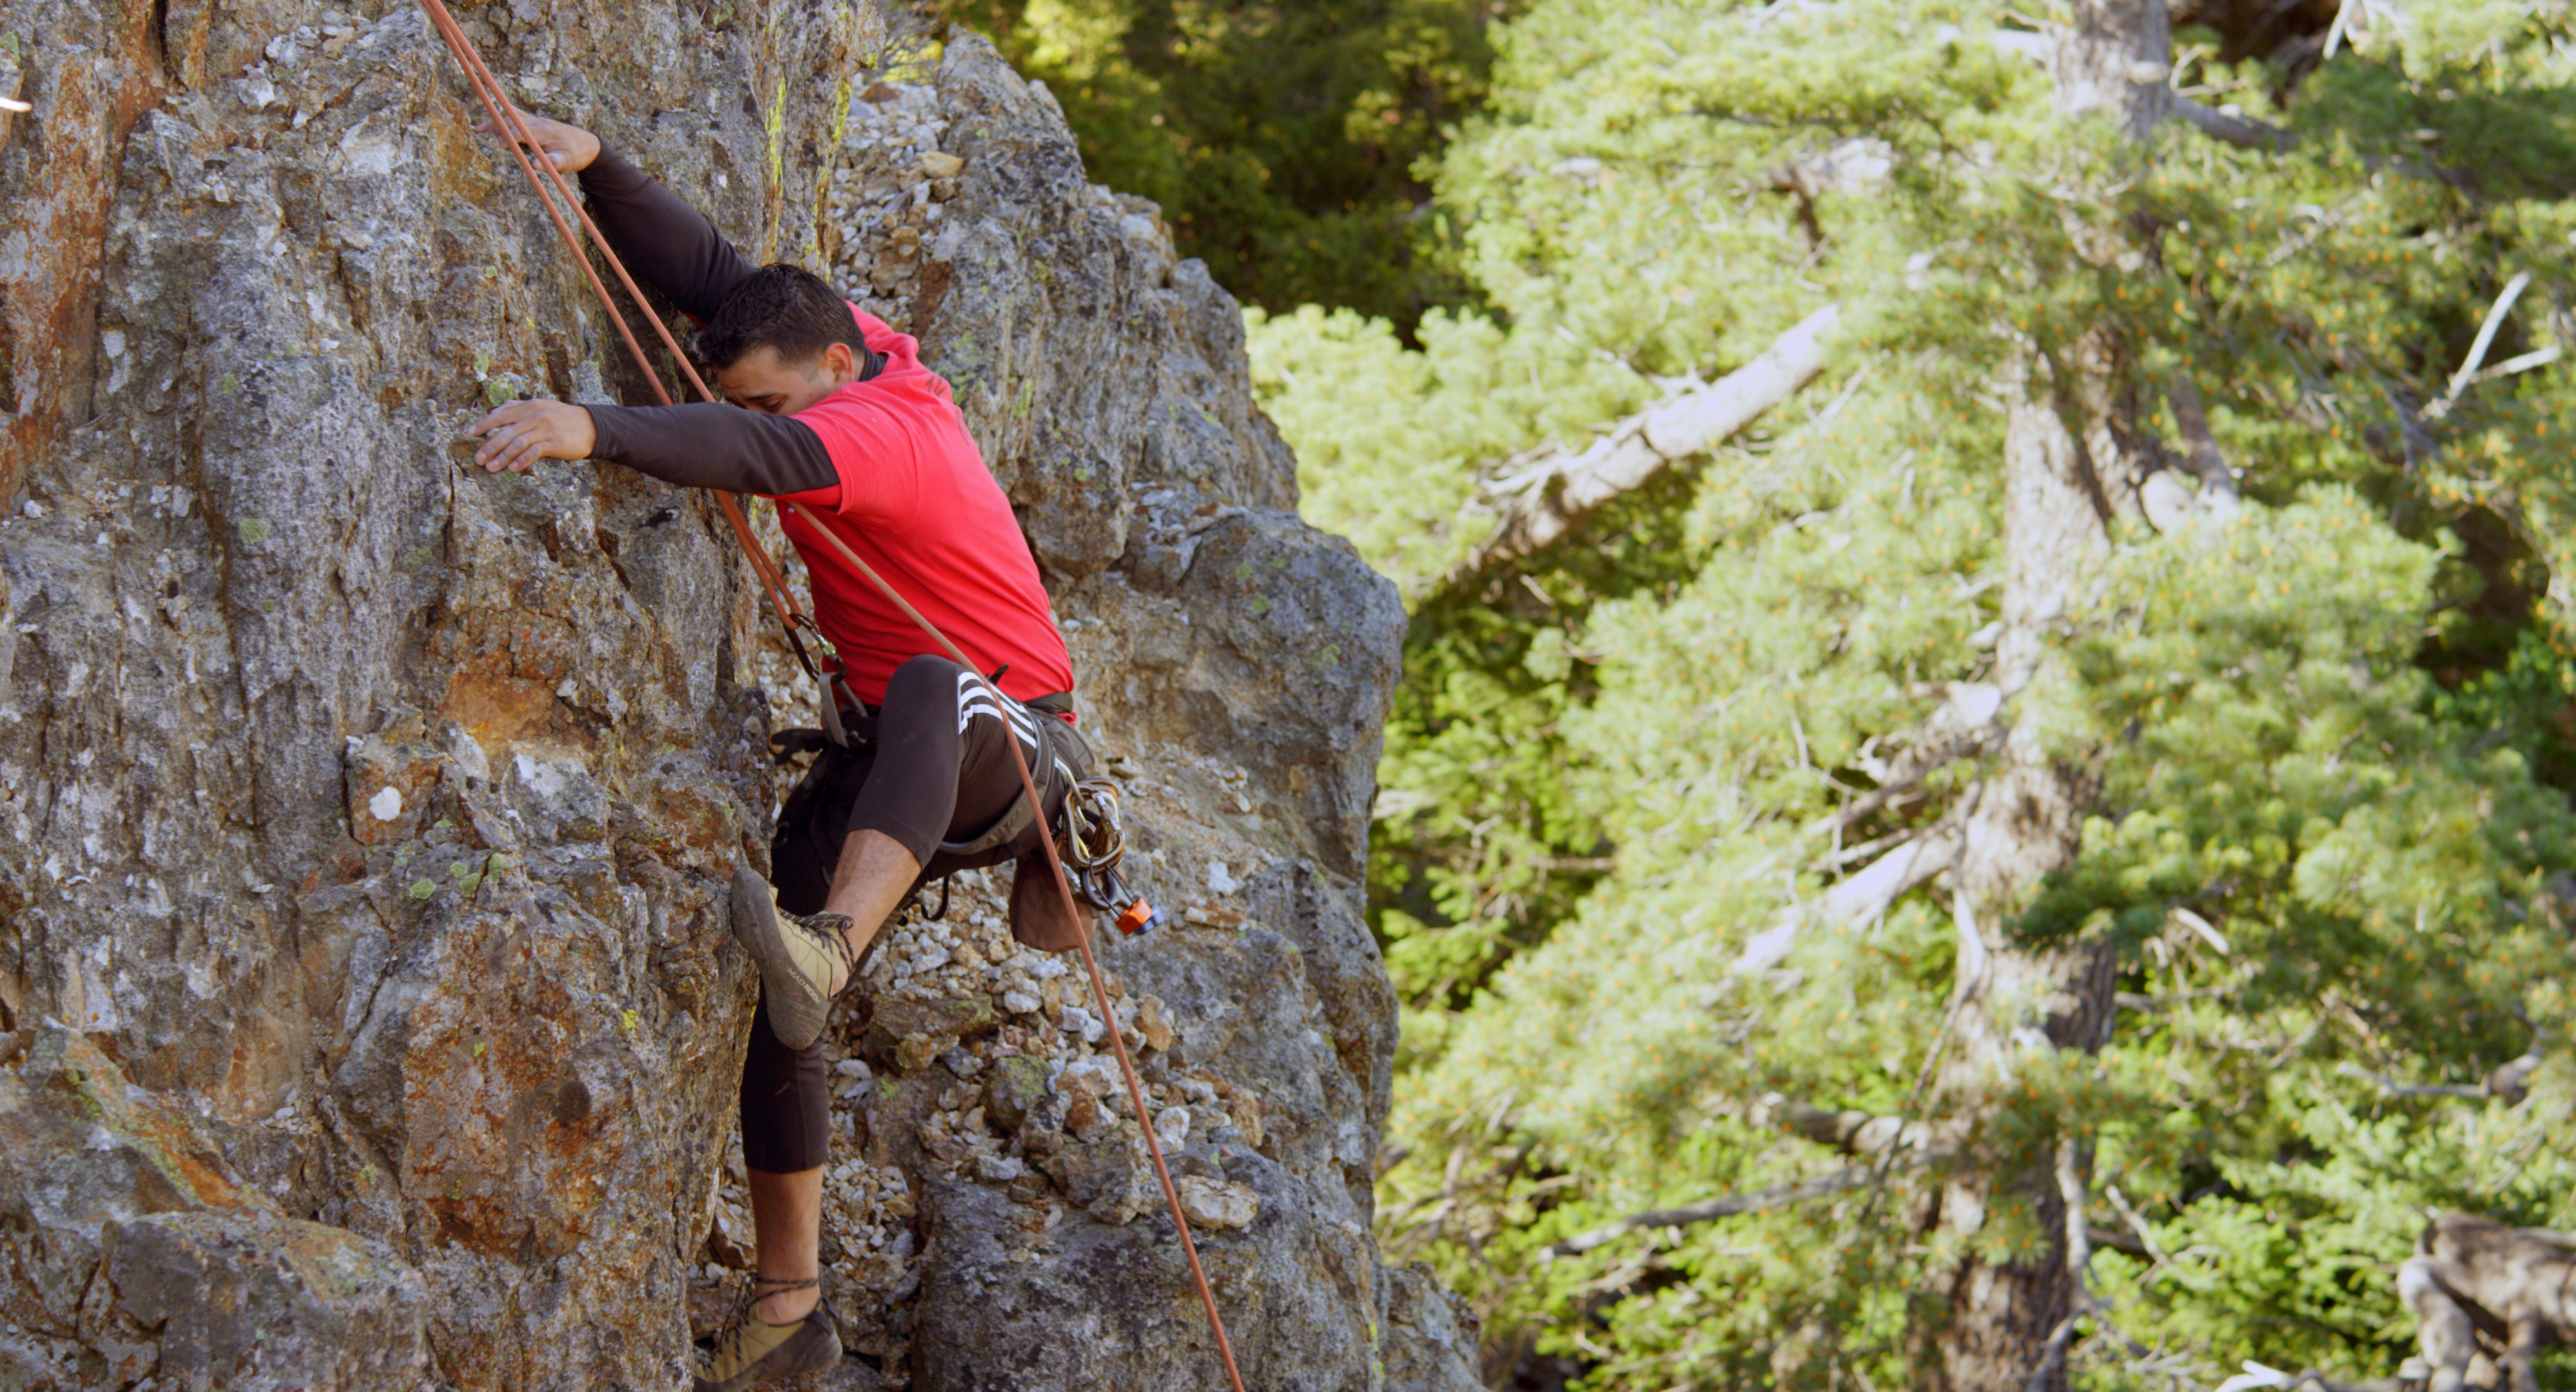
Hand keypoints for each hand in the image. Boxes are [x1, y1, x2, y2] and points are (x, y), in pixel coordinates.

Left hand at [468, 400, 595, 472]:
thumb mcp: (541, 406)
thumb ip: (519, 407)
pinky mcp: (555, 443)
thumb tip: (495, 411)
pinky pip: (534, 452)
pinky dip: (522, 460)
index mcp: (529, 406)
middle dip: (489, 446)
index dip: (484, 424)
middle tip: (478, 458)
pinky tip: (513, 468)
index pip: (501, 414)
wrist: (591, 426)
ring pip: (517, 443)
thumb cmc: (562, 417)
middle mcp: (535, 416)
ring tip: (491, 467)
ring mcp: (545, 429)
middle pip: (506, 431)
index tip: (470, 434)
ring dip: (502, 456)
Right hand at [477, 103, 598, 173]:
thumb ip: (553, 163)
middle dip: (499, 128)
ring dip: (495, 121)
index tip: (502, 146)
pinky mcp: (532, 122)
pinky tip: (482, 127)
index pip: (522, 129)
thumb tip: (535, 166)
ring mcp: (534, 120)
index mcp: (545, 131)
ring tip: (479, 130)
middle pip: (512, 119)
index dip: (510, 136)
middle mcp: (538, 122)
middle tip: (494, 142)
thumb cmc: (576, 154)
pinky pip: (512, 117)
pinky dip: (498, 120)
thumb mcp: (568, 162)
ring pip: (509, 115)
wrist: (587, 144)